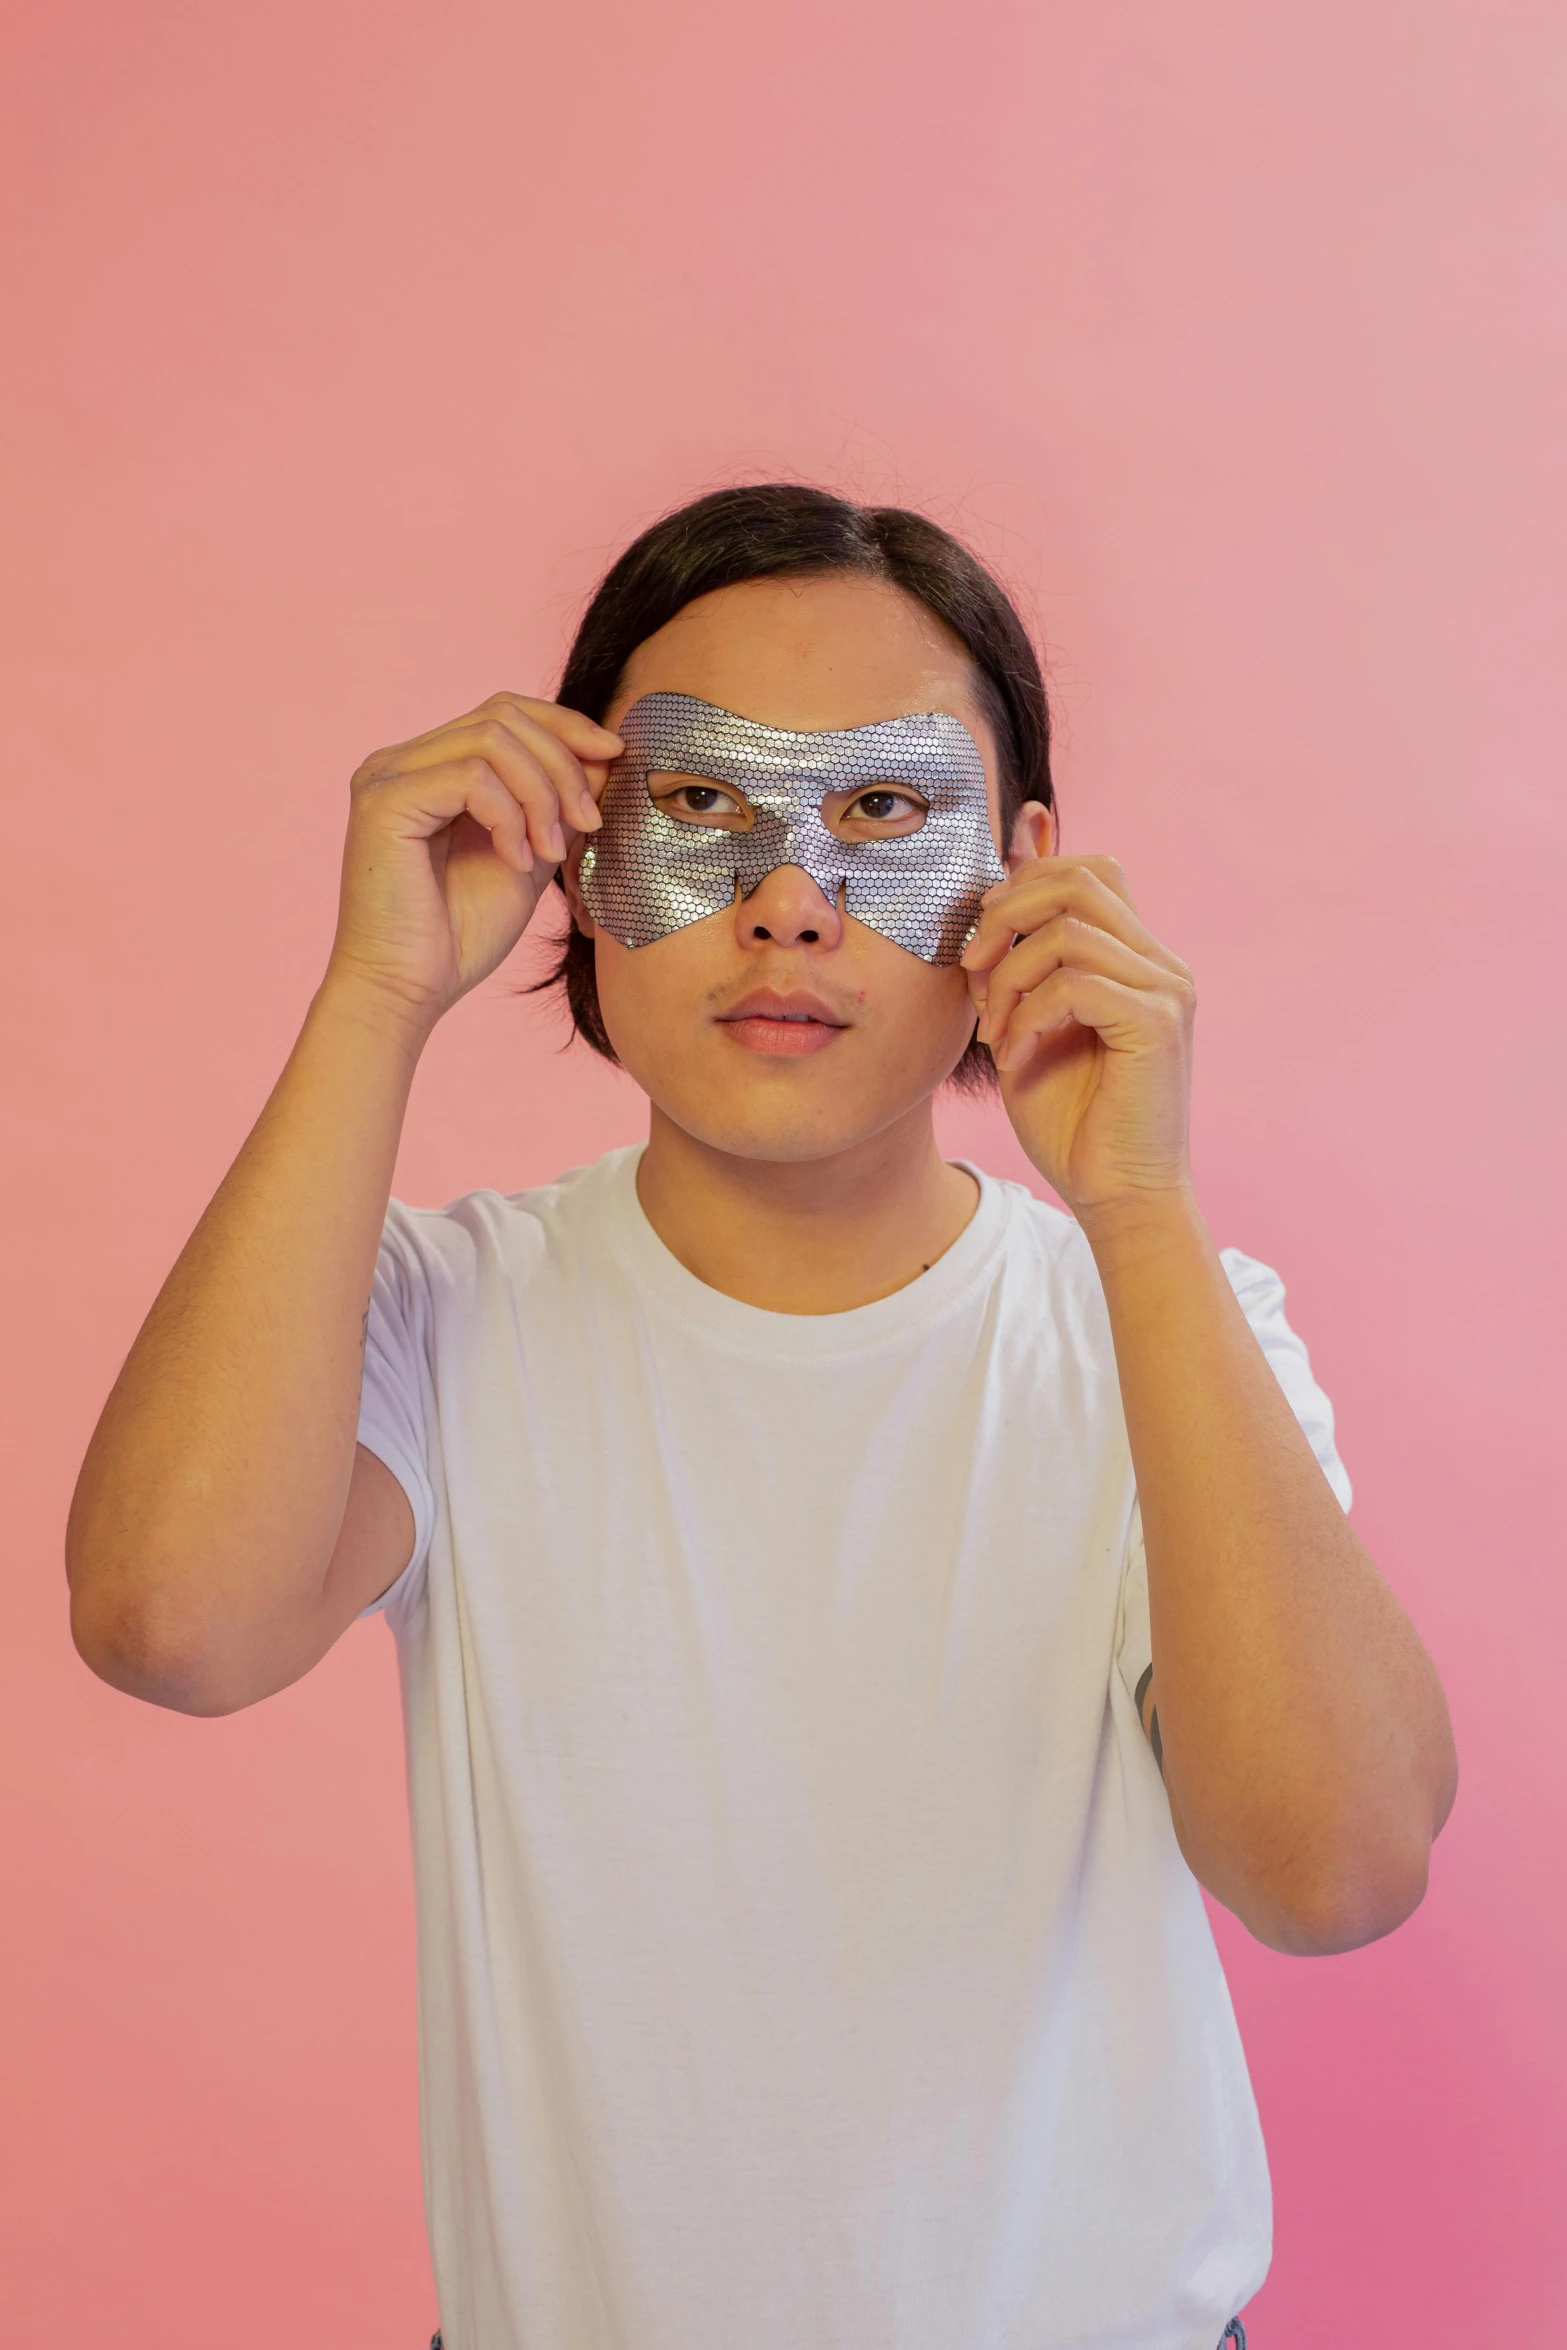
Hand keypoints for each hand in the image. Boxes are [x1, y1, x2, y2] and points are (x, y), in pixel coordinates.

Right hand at [325, 692, 622, 1033]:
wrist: (408, 991)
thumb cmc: (460, 934)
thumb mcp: (530, 855)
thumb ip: (555, 804)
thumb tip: (604, 756)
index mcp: (430, 766)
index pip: (505, 712)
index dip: (565, 725)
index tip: (615, 757)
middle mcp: (401, 760)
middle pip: (503, 714)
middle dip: (563, 763)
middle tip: (591, 822)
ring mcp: (387, 775)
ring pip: (493, 740)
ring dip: (542, 795)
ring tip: (552, 852)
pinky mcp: (384, 799)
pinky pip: (472, 778)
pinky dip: (510, 818)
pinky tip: (516, 862)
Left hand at [960, 854, 1195, 1223]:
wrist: (1117, 1196)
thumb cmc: (1073, 1123)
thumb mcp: (1028, 1029)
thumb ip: (1016, 971)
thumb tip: (985, 915)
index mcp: (1136, 960)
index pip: (1091, 872)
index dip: (1027, 879)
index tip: (980, 934)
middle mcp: (1160, 965)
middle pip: (1081, 880)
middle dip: (1007, 913)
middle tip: (970, 966)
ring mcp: (1166, 990)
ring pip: (1068, 931)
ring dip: (1009, 977)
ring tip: (995, 1031)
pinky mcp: (1157, 1023)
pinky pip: (1074, 983)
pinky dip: (1028, 1014)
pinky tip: (1015, 1056)